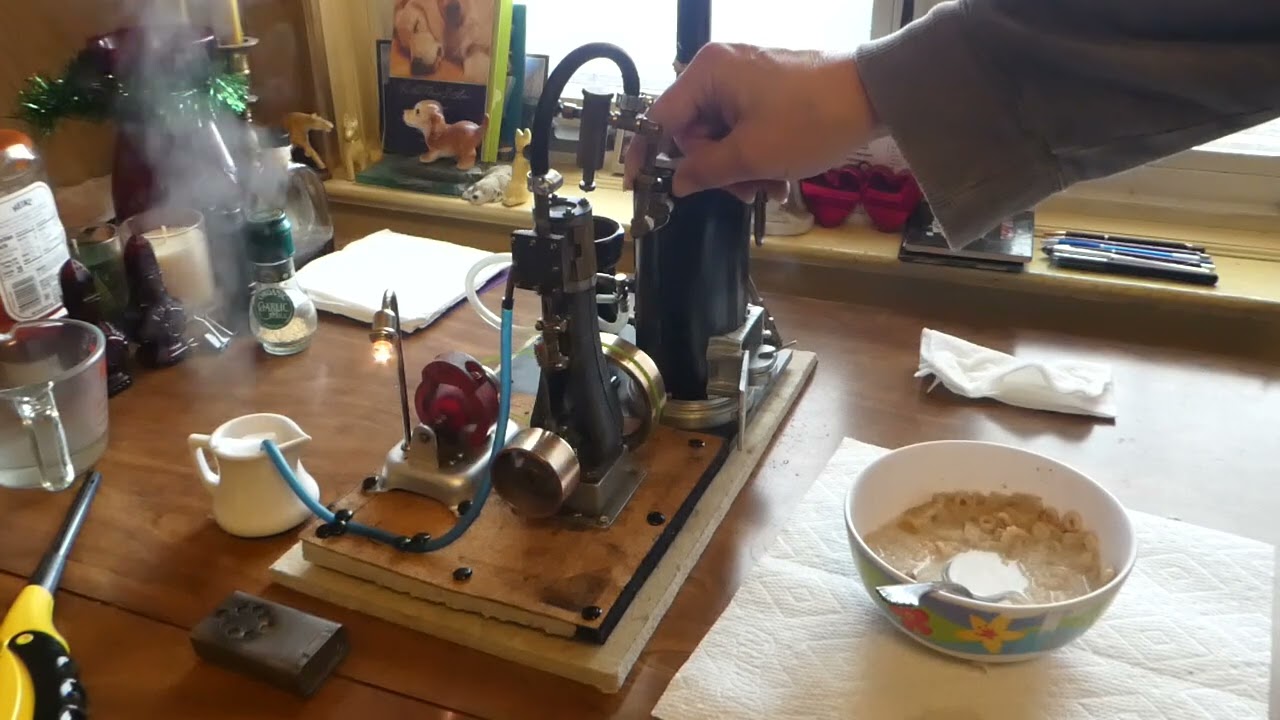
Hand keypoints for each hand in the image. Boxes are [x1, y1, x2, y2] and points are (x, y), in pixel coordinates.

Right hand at [624, 43, 879, 201]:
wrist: (876, 95)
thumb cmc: (813, 119)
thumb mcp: (752, 156)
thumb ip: (705, 171)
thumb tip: (675, 183)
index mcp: (707, 73)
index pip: (660, 119)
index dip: (649, 155)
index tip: (639, 186)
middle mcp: (721, 69)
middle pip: (693, 132)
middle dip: (717, 169)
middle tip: (745, 192)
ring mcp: (746, 78)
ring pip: (721, 136)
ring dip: (740, 169)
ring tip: (770, 187)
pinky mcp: (767, 89)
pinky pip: (745, 127)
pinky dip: (756, 155)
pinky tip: (778, 176)